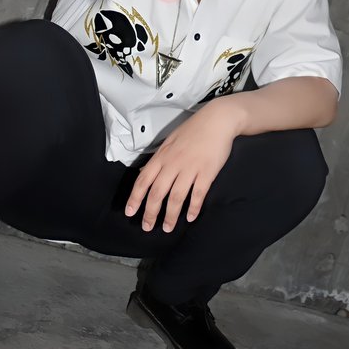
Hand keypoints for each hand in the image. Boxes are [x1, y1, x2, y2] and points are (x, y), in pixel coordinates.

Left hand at [125, 102, 237, 231]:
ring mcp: (191, 168)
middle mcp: (173, 163)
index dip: (135, 198)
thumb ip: (159, 158)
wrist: (218, 120)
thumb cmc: (194, 129)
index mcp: (162, 156)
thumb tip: (145, 172)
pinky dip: (193, 207)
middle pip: (157, 193)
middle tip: (147, 227)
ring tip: (167, 227)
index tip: (130, 212)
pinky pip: (198, 194)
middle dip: (150, 213)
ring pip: (176, 197)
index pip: (143, 180)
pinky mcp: (207, 172)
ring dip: (170, 215)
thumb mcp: (170, 140)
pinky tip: (190, 217)